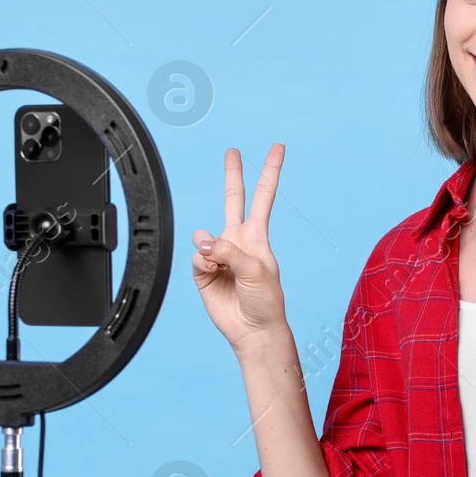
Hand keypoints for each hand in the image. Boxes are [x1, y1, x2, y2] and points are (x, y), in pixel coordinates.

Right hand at [193, 144, 290, 352]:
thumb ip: (231, 251)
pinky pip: (197, 257)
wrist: (253, 328)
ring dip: (209, 246)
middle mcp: (237, 241)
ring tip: (219, 264)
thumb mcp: (257, 269)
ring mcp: (219, 255)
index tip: (278, 147)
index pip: (263, 196)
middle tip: (232, 151)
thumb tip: (205, 244)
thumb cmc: (265, 300)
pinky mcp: (204, 272)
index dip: (270, 171)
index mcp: (256, 236)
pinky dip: (204, 264)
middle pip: (232, 198)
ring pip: (204, 235)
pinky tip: (213, 274)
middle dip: (232, 174)